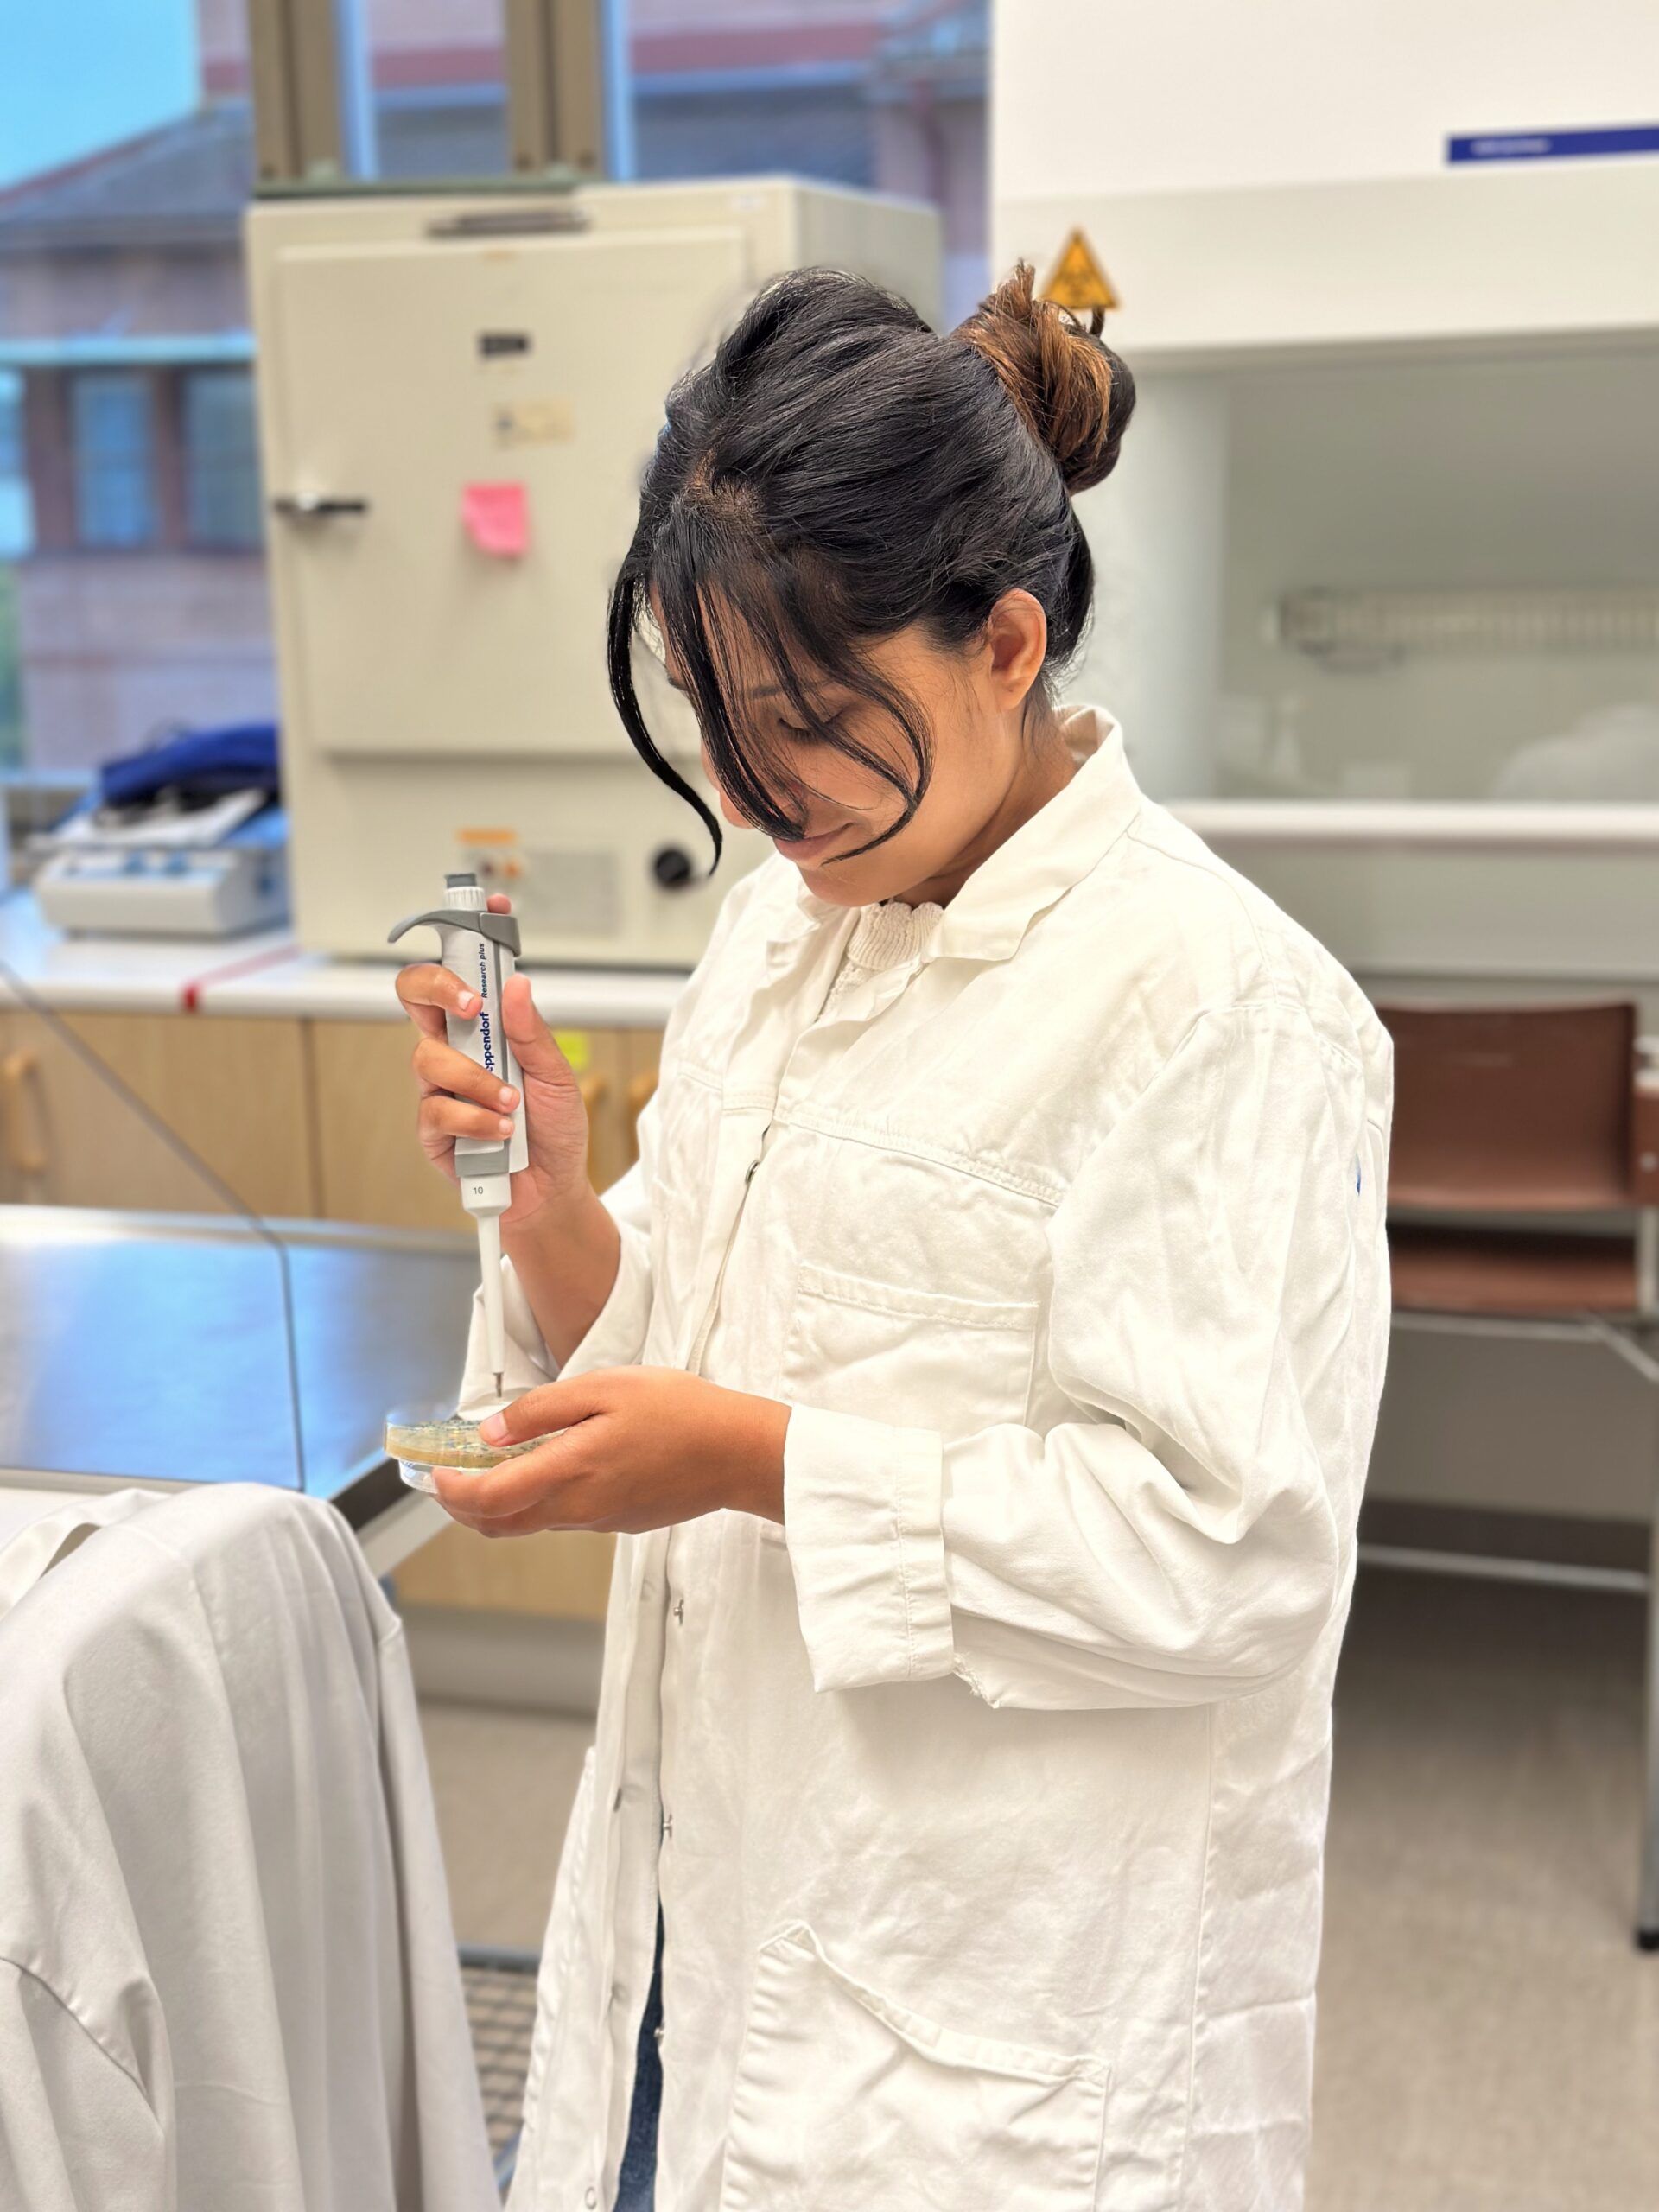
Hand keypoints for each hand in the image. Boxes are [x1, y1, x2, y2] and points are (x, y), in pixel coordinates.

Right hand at [395, 894, 590, 1228]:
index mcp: (484, 1029)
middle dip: (439, 988)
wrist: (551, 1192)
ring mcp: (438, 1088)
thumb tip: (518, 984)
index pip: (462, 972)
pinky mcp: (432, 1129)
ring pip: (428, 1058)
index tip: (489, 911)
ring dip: (477, 1079)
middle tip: (473, 1005)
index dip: (466, 935)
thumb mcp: (558, 1076)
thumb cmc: (555, 1131)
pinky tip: (500, 1132)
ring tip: (512, 1103)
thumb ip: (534, 1033)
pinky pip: (437, 1110)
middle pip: (416, 995)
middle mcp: (454, 1050)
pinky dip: (475, 1119)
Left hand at [432, 1368, 790, 1537]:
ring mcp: (599, 1520)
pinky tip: (547, 1469)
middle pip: (499, 1525)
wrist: (738, 1452)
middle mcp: (578, 1507)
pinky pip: (565, 1518)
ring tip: (490, 1468)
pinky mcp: (619, 1522)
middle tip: (447, 1480)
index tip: (435, 1472)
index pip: (486, 1500)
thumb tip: (490, 1433)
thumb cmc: (679, 1412)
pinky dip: (537, 1501)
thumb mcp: (604, 1388)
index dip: (450, 1492)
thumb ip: (541, 1411)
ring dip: (499, 1505)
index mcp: (568, 1471)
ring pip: (531, 1523)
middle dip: (463, 1507)